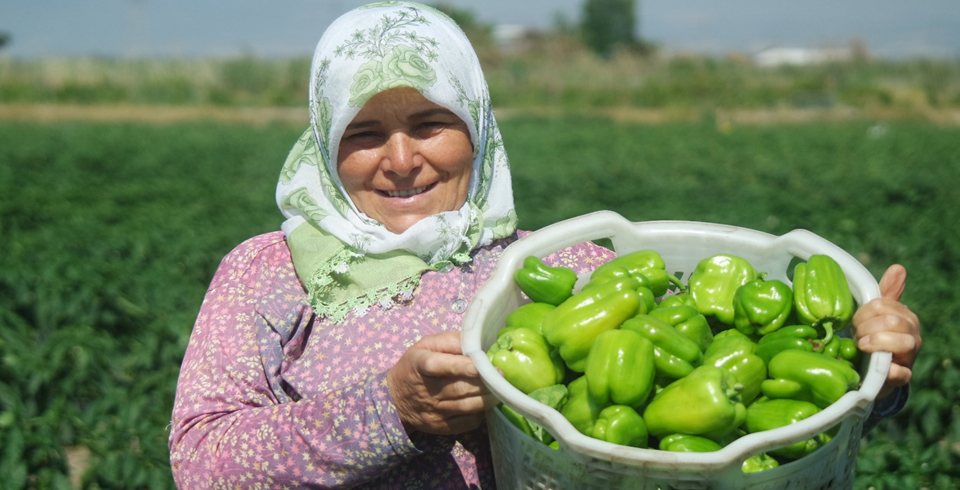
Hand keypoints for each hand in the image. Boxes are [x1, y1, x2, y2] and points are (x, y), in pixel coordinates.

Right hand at [386, 331, 498, 434]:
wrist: (394, 399)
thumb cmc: (415, 365)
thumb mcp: (425, 346)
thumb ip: (450, 341)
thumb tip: (476, 343)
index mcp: (420, 365)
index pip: (441, 366)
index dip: (463, 366)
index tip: (484, 364)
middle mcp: (427, 390)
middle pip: (460, 388)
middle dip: (485, 382)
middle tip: (502, 374)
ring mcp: (434, 411)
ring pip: (467, 406)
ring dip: (488, 398)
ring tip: (501, 389)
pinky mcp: (441, 427)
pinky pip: (467, 422)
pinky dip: (480, 413)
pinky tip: (487, 403)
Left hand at [852, 264, 920, 398]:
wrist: (874, 373)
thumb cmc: (875, 339)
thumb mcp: (877, 316)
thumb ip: (886, 293)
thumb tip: (899, 268)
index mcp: (906, 317)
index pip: (882, 305)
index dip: (864, 313)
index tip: (855, 322)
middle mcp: (913, 335)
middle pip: (892, 321)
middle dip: (868, 327)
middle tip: (856, 335)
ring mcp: (910, 357)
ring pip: (903, 343)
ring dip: (876, 343)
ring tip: (862, 346)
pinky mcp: (903, 377)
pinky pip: (902, 372)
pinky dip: (889, 370)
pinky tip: (880, 367)